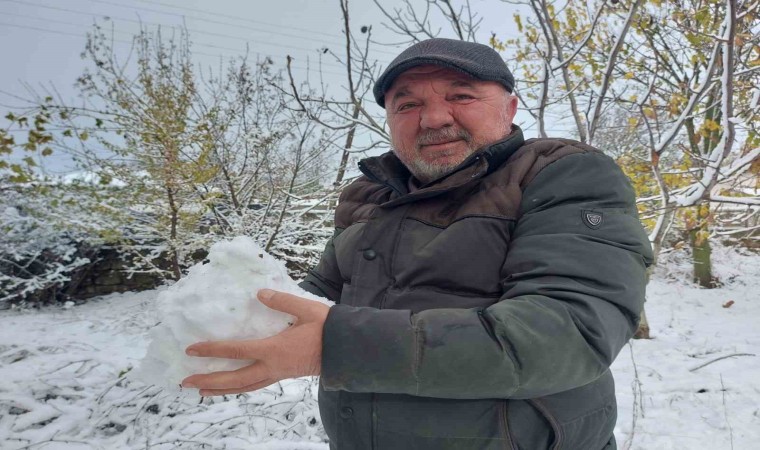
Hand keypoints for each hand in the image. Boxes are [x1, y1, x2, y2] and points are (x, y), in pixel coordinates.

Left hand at [181, 289, 329, 395]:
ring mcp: (278, 374)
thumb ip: (282, 301)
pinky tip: (233, 386)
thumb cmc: (328, 328)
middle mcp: (273, 366)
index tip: (191, 349)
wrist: (348, 349)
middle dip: (209, 381)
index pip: (236, 351)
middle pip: (235, 379)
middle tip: (186, 382)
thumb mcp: (306, 309)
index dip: (212, 350)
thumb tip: (259, 292)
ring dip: (222, 389)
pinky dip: (240, 387)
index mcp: (275, 349)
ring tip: (202, 391)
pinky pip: (256, 385)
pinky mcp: (284, 375)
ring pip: (245, 387)